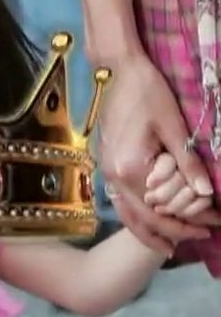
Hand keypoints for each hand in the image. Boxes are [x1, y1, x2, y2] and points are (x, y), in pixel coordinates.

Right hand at [99, 53, 212, 254]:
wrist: (117, 72)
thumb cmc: (148, 94)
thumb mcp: (174, 127)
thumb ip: (188, 164)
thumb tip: (206, 194)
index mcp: (131, 168)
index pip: (162, 207)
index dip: (189, 219)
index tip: (214, 222)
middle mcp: (114, 175)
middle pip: (143, 216)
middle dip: (173, 229)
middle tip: (200, 234)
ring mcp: (106, 170)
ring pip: (126, 213)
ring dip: (148, 230)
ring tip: (167, 244)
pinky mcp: (106, 163)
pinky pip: (119, 199)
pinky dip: (133, 215)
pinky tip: (145, 218)